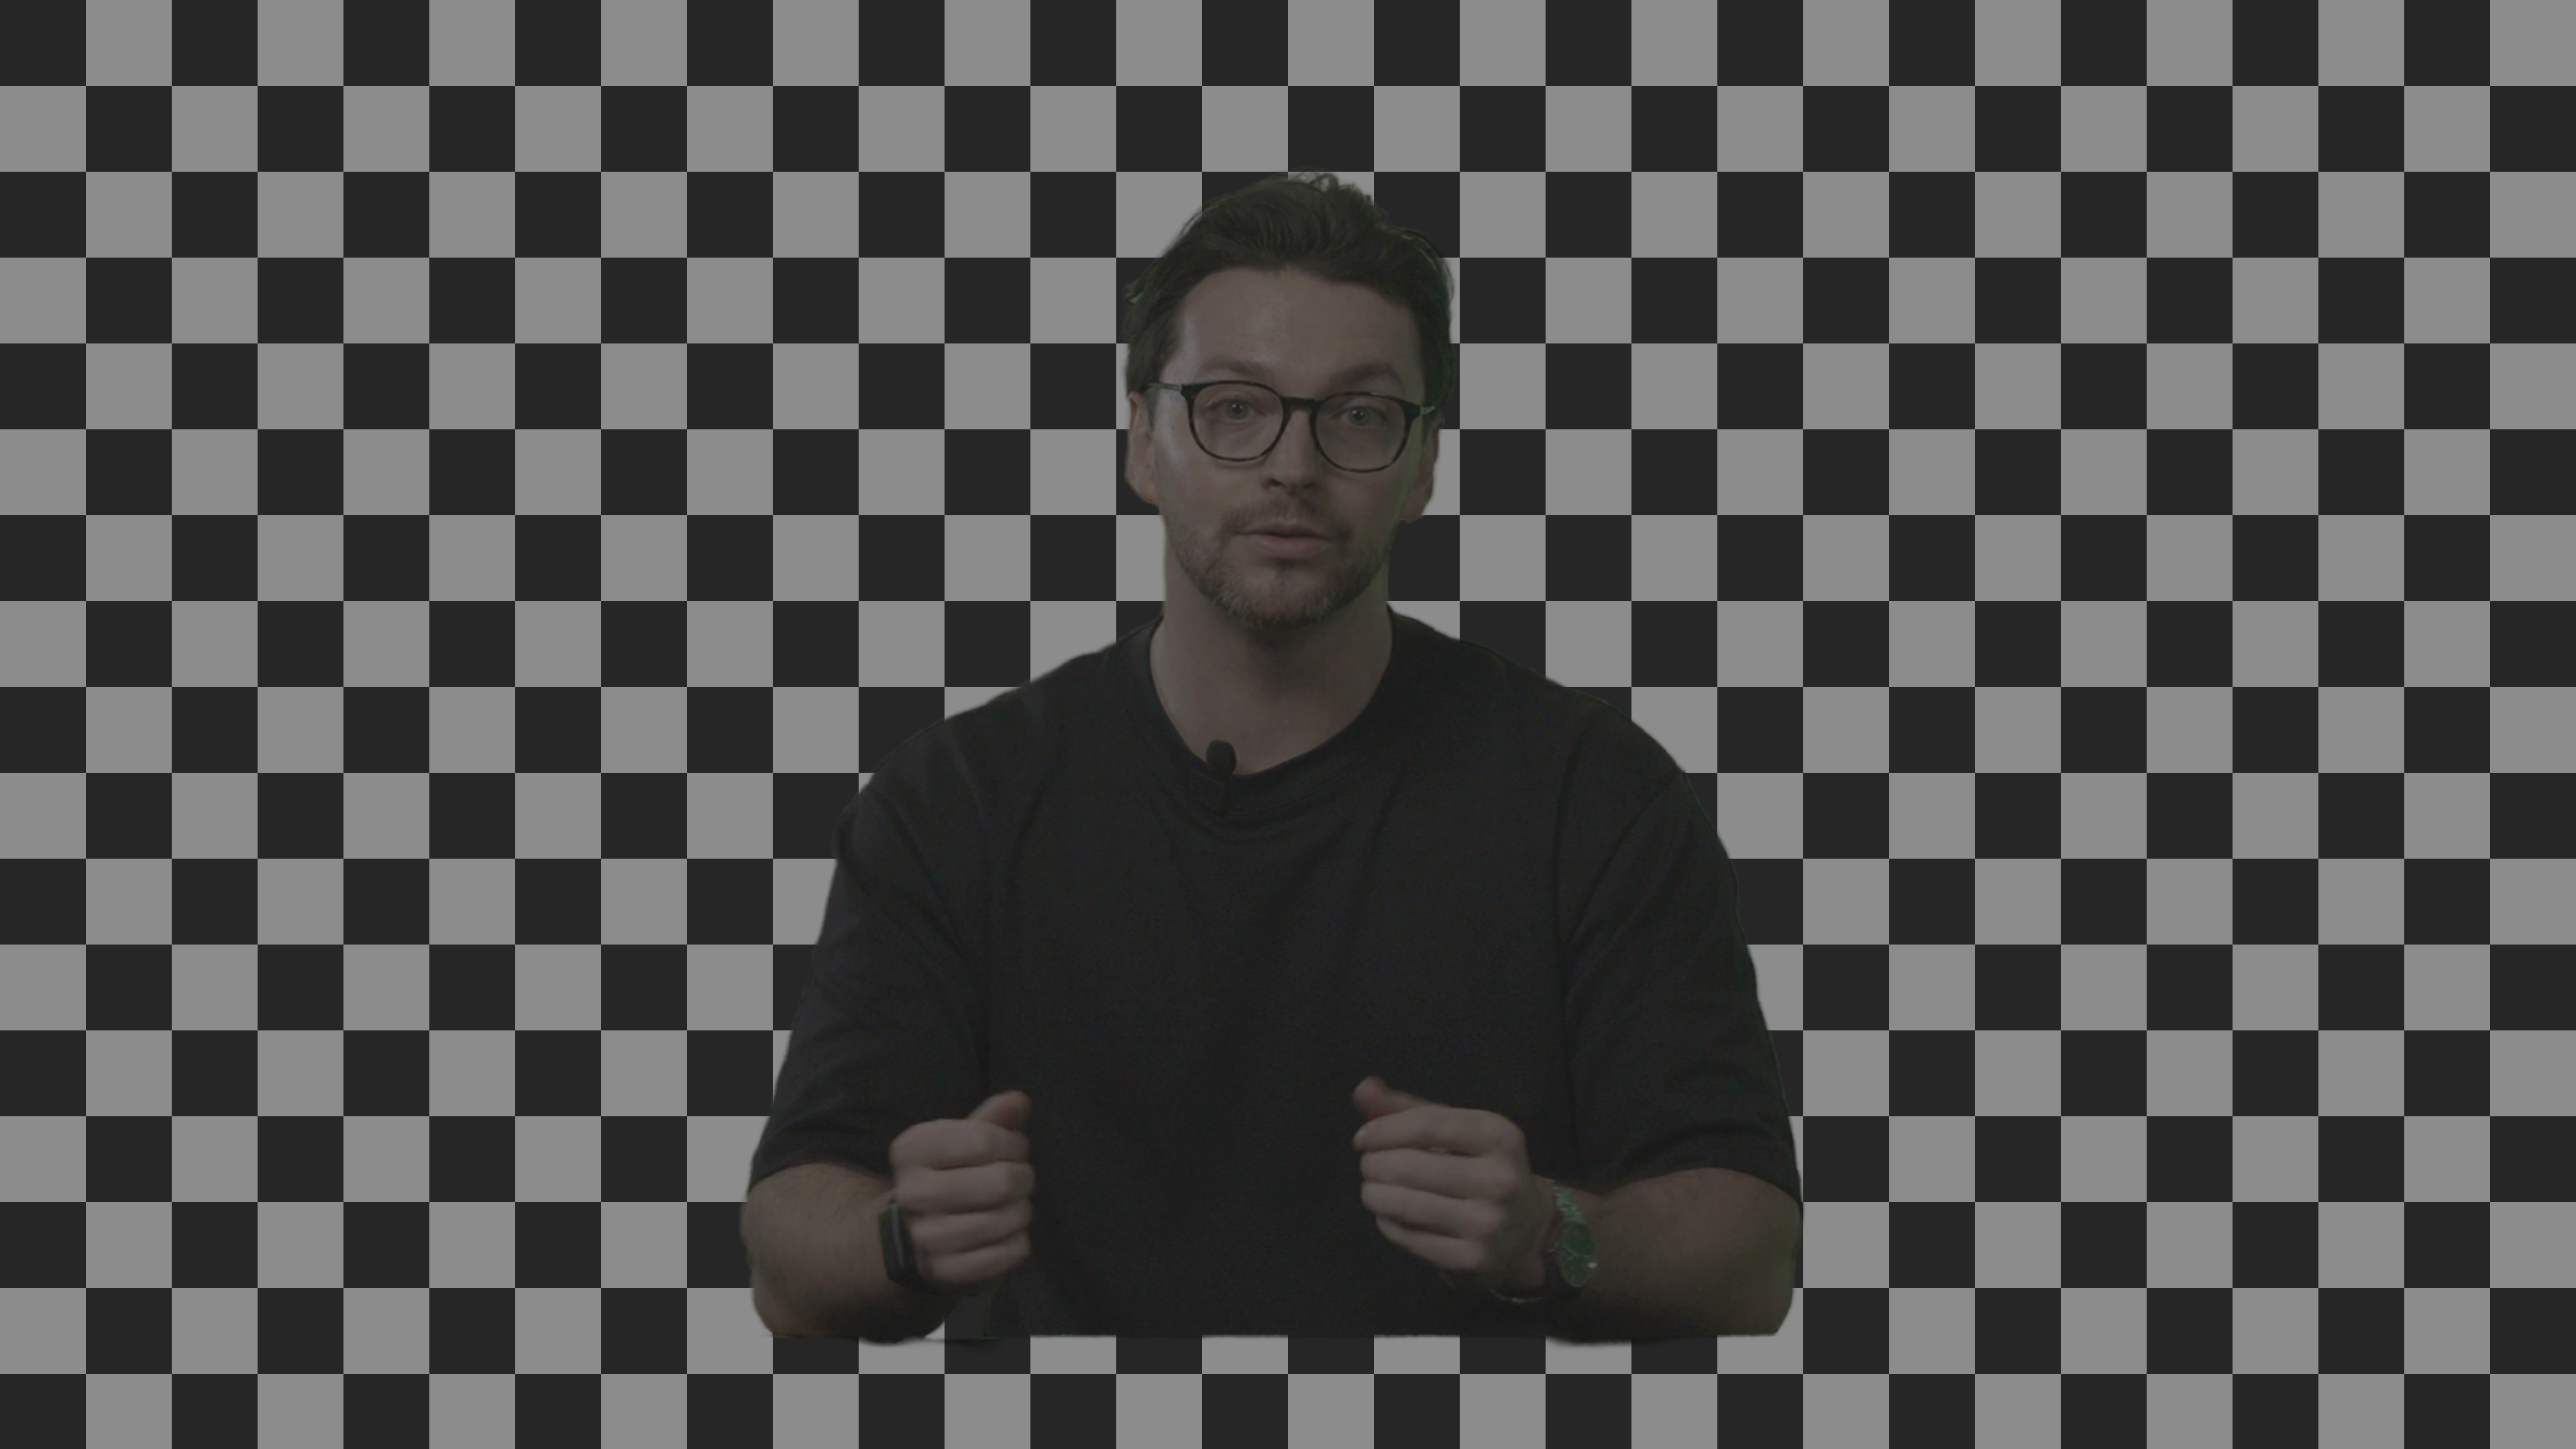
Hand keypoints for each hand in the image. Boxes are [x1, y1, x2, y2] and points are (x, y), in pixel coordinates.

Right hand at [885, 1090, 1034, 1291]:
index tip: (1012, 1149)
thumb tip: (1018, 1101)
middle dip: (1023, 1178)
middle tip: (1017, 1180)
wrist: (910, 1239)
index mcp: (911, 1151)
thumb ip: (992, 1119)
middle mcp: (913, 1194)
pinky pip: (1009, 1253)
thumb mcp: (961, 1140)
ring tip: (1011, 1206)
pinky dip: (1017, 1242)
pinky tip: (1004, 1234)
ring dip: (1022, 1210)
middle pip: (1002, 1182)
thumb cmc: (946, 1177)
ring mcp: (927, 1238)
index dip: (1013, 1144)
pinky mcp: (947, 1272)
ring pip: (1008, 1218)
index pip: (985, 1140)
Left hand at [1351, 1076, 1554, 1293]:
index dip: (1384, 1129)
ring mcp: (1488, 1223)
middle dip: (1375, 1164)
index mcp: (1499, 1136)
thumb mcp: (1457, 1133)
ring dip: (1374, 1194)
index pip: (1427, 1124)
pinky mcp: (1472, 1259)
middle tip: (1369, 1166)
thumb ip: (1409, 1109)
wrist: (1528, 1232)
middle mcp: (1499, 1179)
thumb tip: (1364, 1088)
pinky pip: (1409, 1237)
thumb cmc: (1482, 1169)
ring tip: (1373, 1190)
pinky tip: (1390, 1216)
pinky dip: (1388, 1224)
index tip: (1362, 1139)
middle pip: (1409, 1165)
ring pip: (1405, 1204)